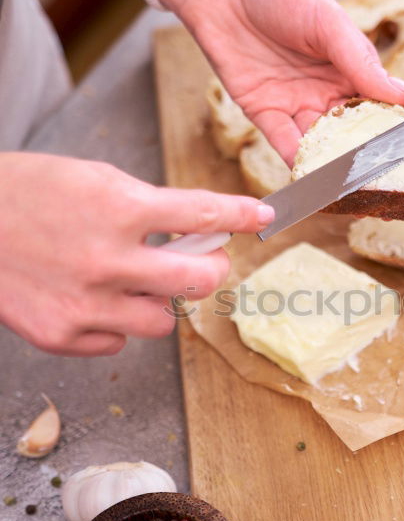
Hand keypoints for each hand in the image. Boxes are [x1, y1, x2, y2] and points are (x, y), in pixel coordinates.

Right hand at [0, 153, 272, 355]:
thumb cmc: (25, 194)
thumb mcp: (93, 179)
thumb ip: (147, 207)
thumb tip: (196, 230)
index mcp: (118, 208)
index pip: (202, 215)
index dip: (240, 214)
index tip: (261, 216)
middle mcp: (107, 260)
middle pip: (199, 283)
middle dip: (211, 270)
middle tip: (204, 262)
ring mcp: (85, 304)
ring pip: (162, 322)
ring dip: (158, 301)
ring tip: (129, 280)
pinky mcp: (62, 335)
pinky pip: (118, 341)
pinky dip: (114, 322)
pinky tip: (91, 298)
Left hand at [155, 0, 403, 163]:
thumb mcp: (329, 24)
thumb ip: (362, 64)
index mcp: (348, 66)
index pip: (377, 104)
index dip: (392, 128)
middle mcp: (325, 89)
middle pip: (350, 131)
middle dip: (365, 155)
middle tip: (385, 181)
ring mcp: (294, 103)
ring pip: (320, 143)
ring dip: (334, 165)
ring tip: (353, 188)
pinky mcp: (263, 112)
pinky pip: (285, 144)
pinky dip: (299, 163)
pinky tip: (315, 180)